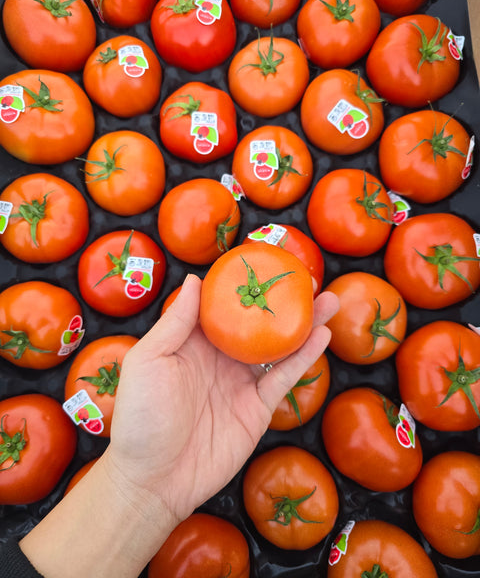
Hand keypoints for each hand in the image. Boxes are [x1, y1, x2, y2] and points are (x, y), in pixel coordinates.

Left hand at [105, 273, 338, 523]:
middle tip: (308, 278)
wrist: (154, 480)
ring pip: (278, 346)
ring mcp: (241, 382)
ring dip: (303, 323)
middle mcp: (220, 358)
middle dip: (283, 300)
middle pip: (257, 322)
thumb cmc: (141, 418)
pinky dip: (304, 357)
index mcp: (192, 342)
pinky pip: (284, 377)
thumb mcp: (149, 360)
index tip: (265, 260)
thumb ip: (175, 322)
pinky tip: (321, 336)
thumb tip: (194, 279)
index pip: (222, 305)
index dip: (243, 283)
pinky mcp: (258, 408)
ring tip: (328, 299)